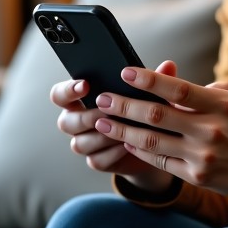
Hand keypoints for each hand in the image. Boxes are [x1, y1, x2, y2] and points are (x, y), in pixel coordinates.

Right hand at [49, 65, 174, 194]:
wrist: (154, 143)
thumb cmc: (144, 110)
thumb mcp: (148, 93)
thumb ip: (154, 79)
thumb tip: (168, 65)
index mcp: (82, 99)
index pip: (60, 94)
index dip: (68, 90)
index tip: (86, 85)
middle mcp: (78, 121)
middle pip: (65, 122)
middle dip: (87, 117)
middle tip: (106, 112)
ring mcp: (85, 143)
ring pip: (80, 143)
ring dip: (102, 136)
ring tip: (123, 129)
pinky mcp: (97, 161)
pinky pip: (97, 160)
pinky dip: (113, 153)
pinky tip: (127, 146)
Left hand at [93, 64, 227, 214]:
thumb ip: (204, 91)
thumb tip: (168, 84)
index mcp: (221, 104)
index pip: (178, 88)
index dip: (149, 80)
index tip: (125, 72)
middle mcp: (211, 129)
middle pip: (156, 115)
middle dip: (123, 105)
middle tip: (102, 98)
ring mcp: (204, 155)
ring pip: (151, 141)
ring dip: (122, 130)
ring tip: (102, 122)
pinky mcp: (199, 176)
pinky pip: (161, 161)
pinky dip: (140, 150)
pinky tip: (126, 141)